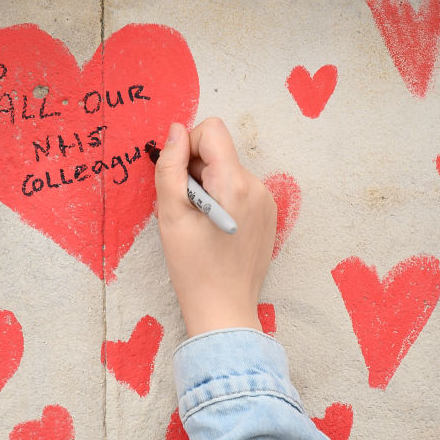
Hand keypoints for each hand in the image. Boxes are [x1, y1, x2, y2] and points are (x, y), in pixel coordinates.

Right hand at [154, 118, 275, 336]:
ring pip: (228, 172)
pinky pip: (241, 190)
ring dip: (209, 188)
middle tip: (188, 211)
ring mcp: (267, 201)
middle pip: (219, 153)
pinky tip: (216, 231)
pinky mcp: (269, 215)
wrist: (224, 309)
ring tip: (202, 225)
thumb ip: (169, 167)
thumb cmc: (193, 268)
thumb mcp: (170, 215)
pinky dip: (224, 201)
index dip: (187, 148)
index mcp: (235, 183)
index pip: (212, 130)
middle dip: (197, 172)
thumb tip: (176, 130)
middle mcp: (258, 186)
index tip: (179, 181)